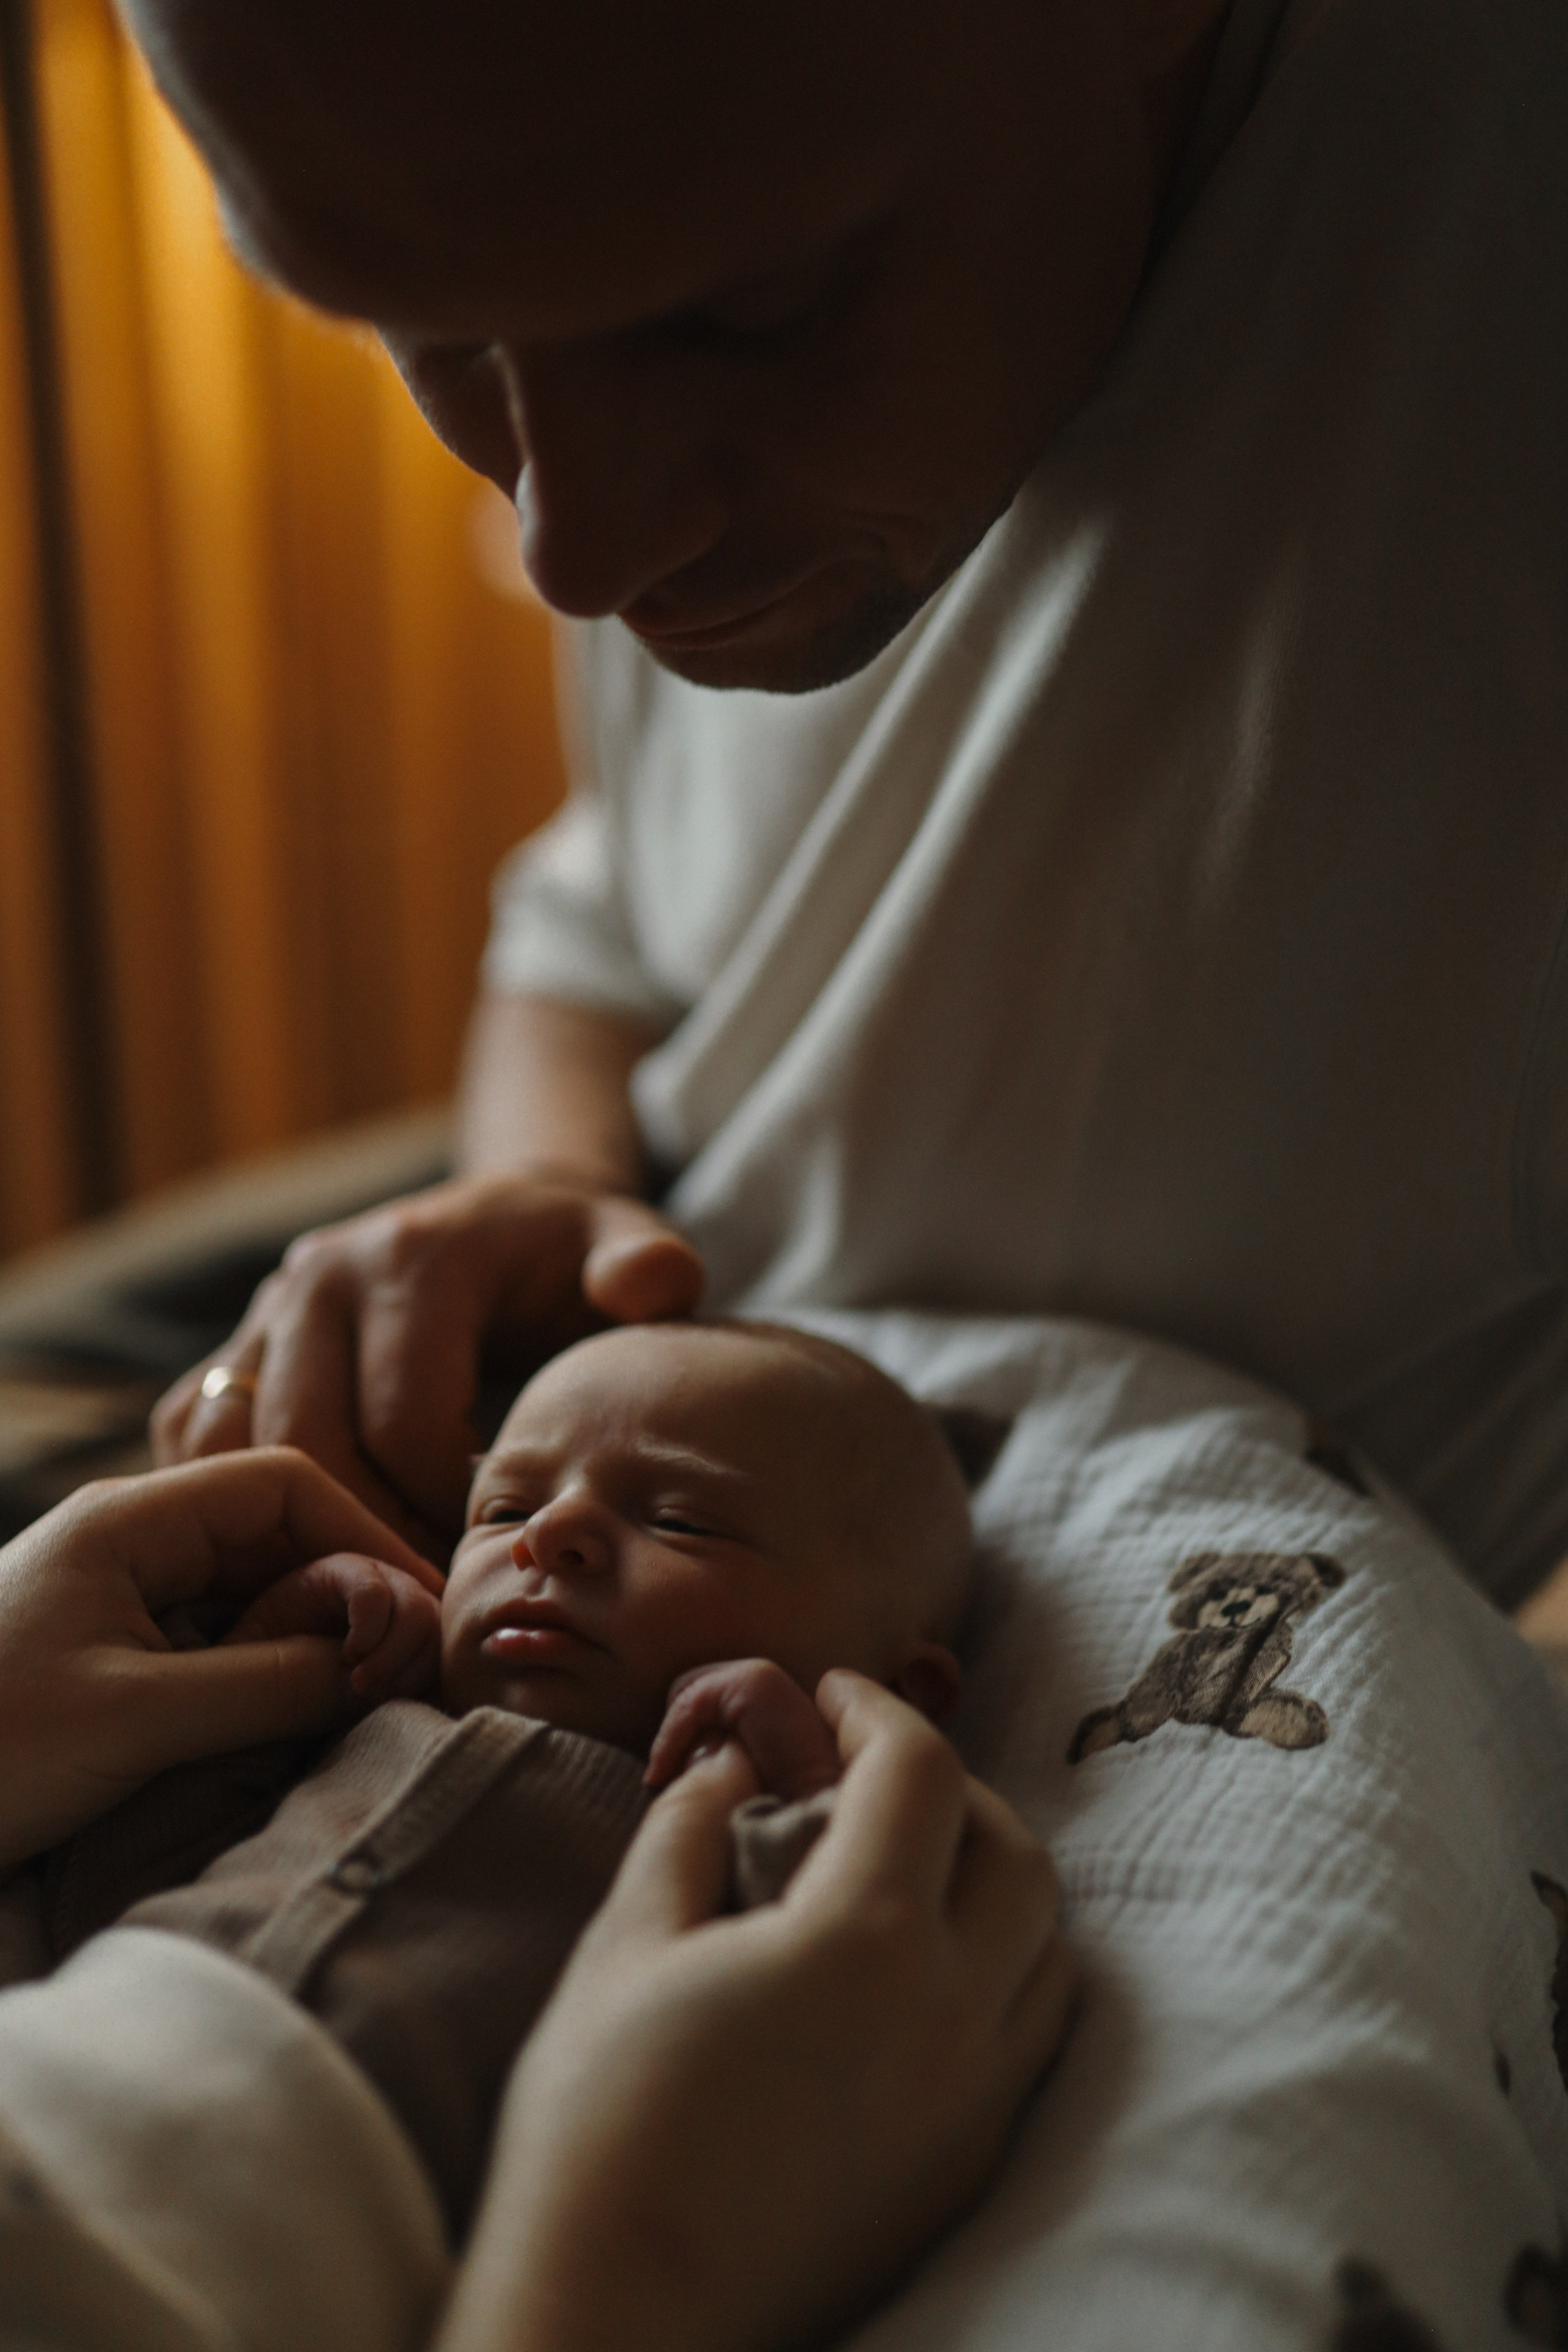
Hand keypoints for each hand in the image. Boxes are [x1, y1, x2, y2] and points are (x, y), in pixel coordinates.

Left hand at [0, 1448, 443, 1870]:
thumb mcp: (141, 1718)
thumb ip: (274, 1681)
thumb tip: (389, 1660)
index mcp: (128, 1523)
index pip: (283, 1484)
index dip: (364, 1537)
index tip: (420, 1611)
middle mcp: (126, 1547)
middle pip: (275, 1539)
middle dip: (346, 1597)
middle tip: (402, 1672)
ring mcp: (115, 1605)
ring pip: (251, 1599)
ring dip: (309, 1644)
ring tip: (356, 1703)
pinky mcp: (108, 1663)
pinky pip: (216, 1649)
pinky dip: (266, 1678)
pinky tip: (292, 1725)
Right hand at [151, 1173, 704, 1559]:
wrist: (504, 1220)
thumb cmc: (570, 1258)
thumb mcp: (624, 1243)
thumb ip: (650, 1265)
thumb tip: (645, 1286)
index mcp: (413, 1258)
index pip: (405, 1423)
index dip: (447, 1512)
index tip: (492, 1562)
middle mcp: (321, 1278)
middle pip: (310, 1447)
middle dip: (366, 1539)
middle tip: (425, 1609)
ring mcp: (266, 1313)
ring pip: (236, 1454)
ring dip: (291, 1535)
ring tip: (369, 1591)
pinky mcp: (236, 1348)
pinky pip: (199, 1443)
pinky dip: (236, 1511)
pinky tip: (307, 1560)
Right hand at [439, 1674, 1074, 2351]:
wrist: (617, 2330)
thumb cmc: (597, 2128)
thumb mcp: (623, 1947)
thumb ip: (691, 1828)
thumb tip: (739, 1760)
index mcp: (866, 1942)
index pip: (921, 1772)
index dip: (876, 1708)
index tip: (830, 1692)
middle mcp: (954, 2017)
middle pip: (1014, 1849)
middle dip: (949, 1784)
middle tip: (869, 1769)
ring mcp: (975, 2105)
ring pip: (1049, 1945)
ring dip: (995, 1877)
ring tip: (910, 1865)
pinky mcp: (967, 2173)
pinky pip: (1033, 2037)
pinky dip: (1007, 1970)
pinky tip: (927, 1973)